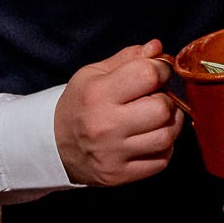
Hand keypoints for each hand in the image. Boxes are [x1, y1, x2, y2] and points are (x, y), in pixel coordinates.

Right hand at [52, 40, 184, 186]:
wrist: (53, 146)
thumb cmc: (80, 104)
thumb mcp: (94, 74)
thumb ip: (129, 58)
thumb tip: (158, 48)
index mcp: (98, 93)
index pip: (148, 74)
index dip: (161, 69)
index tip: (157, 73)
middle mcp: (105, 125)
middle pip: (162, 108)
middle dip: (166, 99)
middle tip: (157, 98)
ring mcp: (113, 153)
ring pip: (166, 137)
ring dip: (170, 124)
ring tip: (158, 118)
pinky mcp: (119, 175)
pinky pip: (161, 161)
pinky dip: (163, 148)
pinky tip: (151, 139)